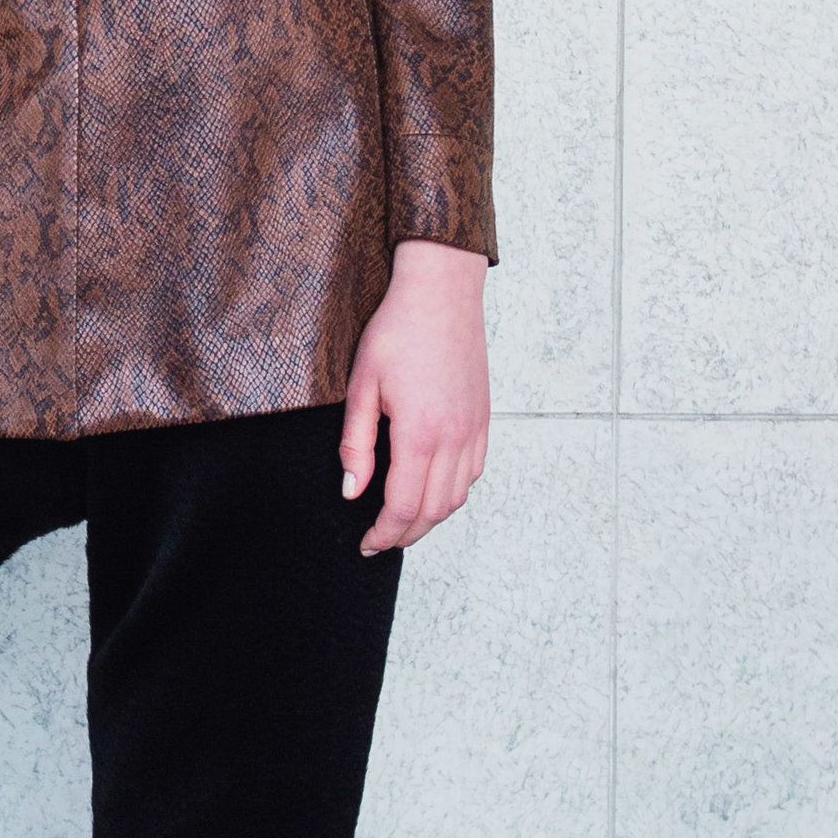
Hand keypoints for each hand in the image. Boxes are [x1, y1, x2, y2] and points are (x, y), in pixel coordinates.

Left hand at [339, 240, 488, 554]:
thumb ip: (356, 445)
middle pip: (433, 511)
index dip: (384, 533)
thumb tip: (353, 491)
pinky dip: (453, 492)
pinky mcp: (484, 419)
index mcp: (420, 434)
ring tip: (403, 520)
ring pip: (457, 496)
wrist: (442, 294)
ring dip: (431, 517)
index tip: (366, 543)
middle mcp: (454, 439)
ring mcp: (474, 430)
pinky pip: (473, 472)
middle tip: (380, 540)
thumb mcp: (362, 386)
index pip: (403, 507)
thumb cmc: (398, 332)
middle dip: (406, 534)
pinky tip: (431, 488)